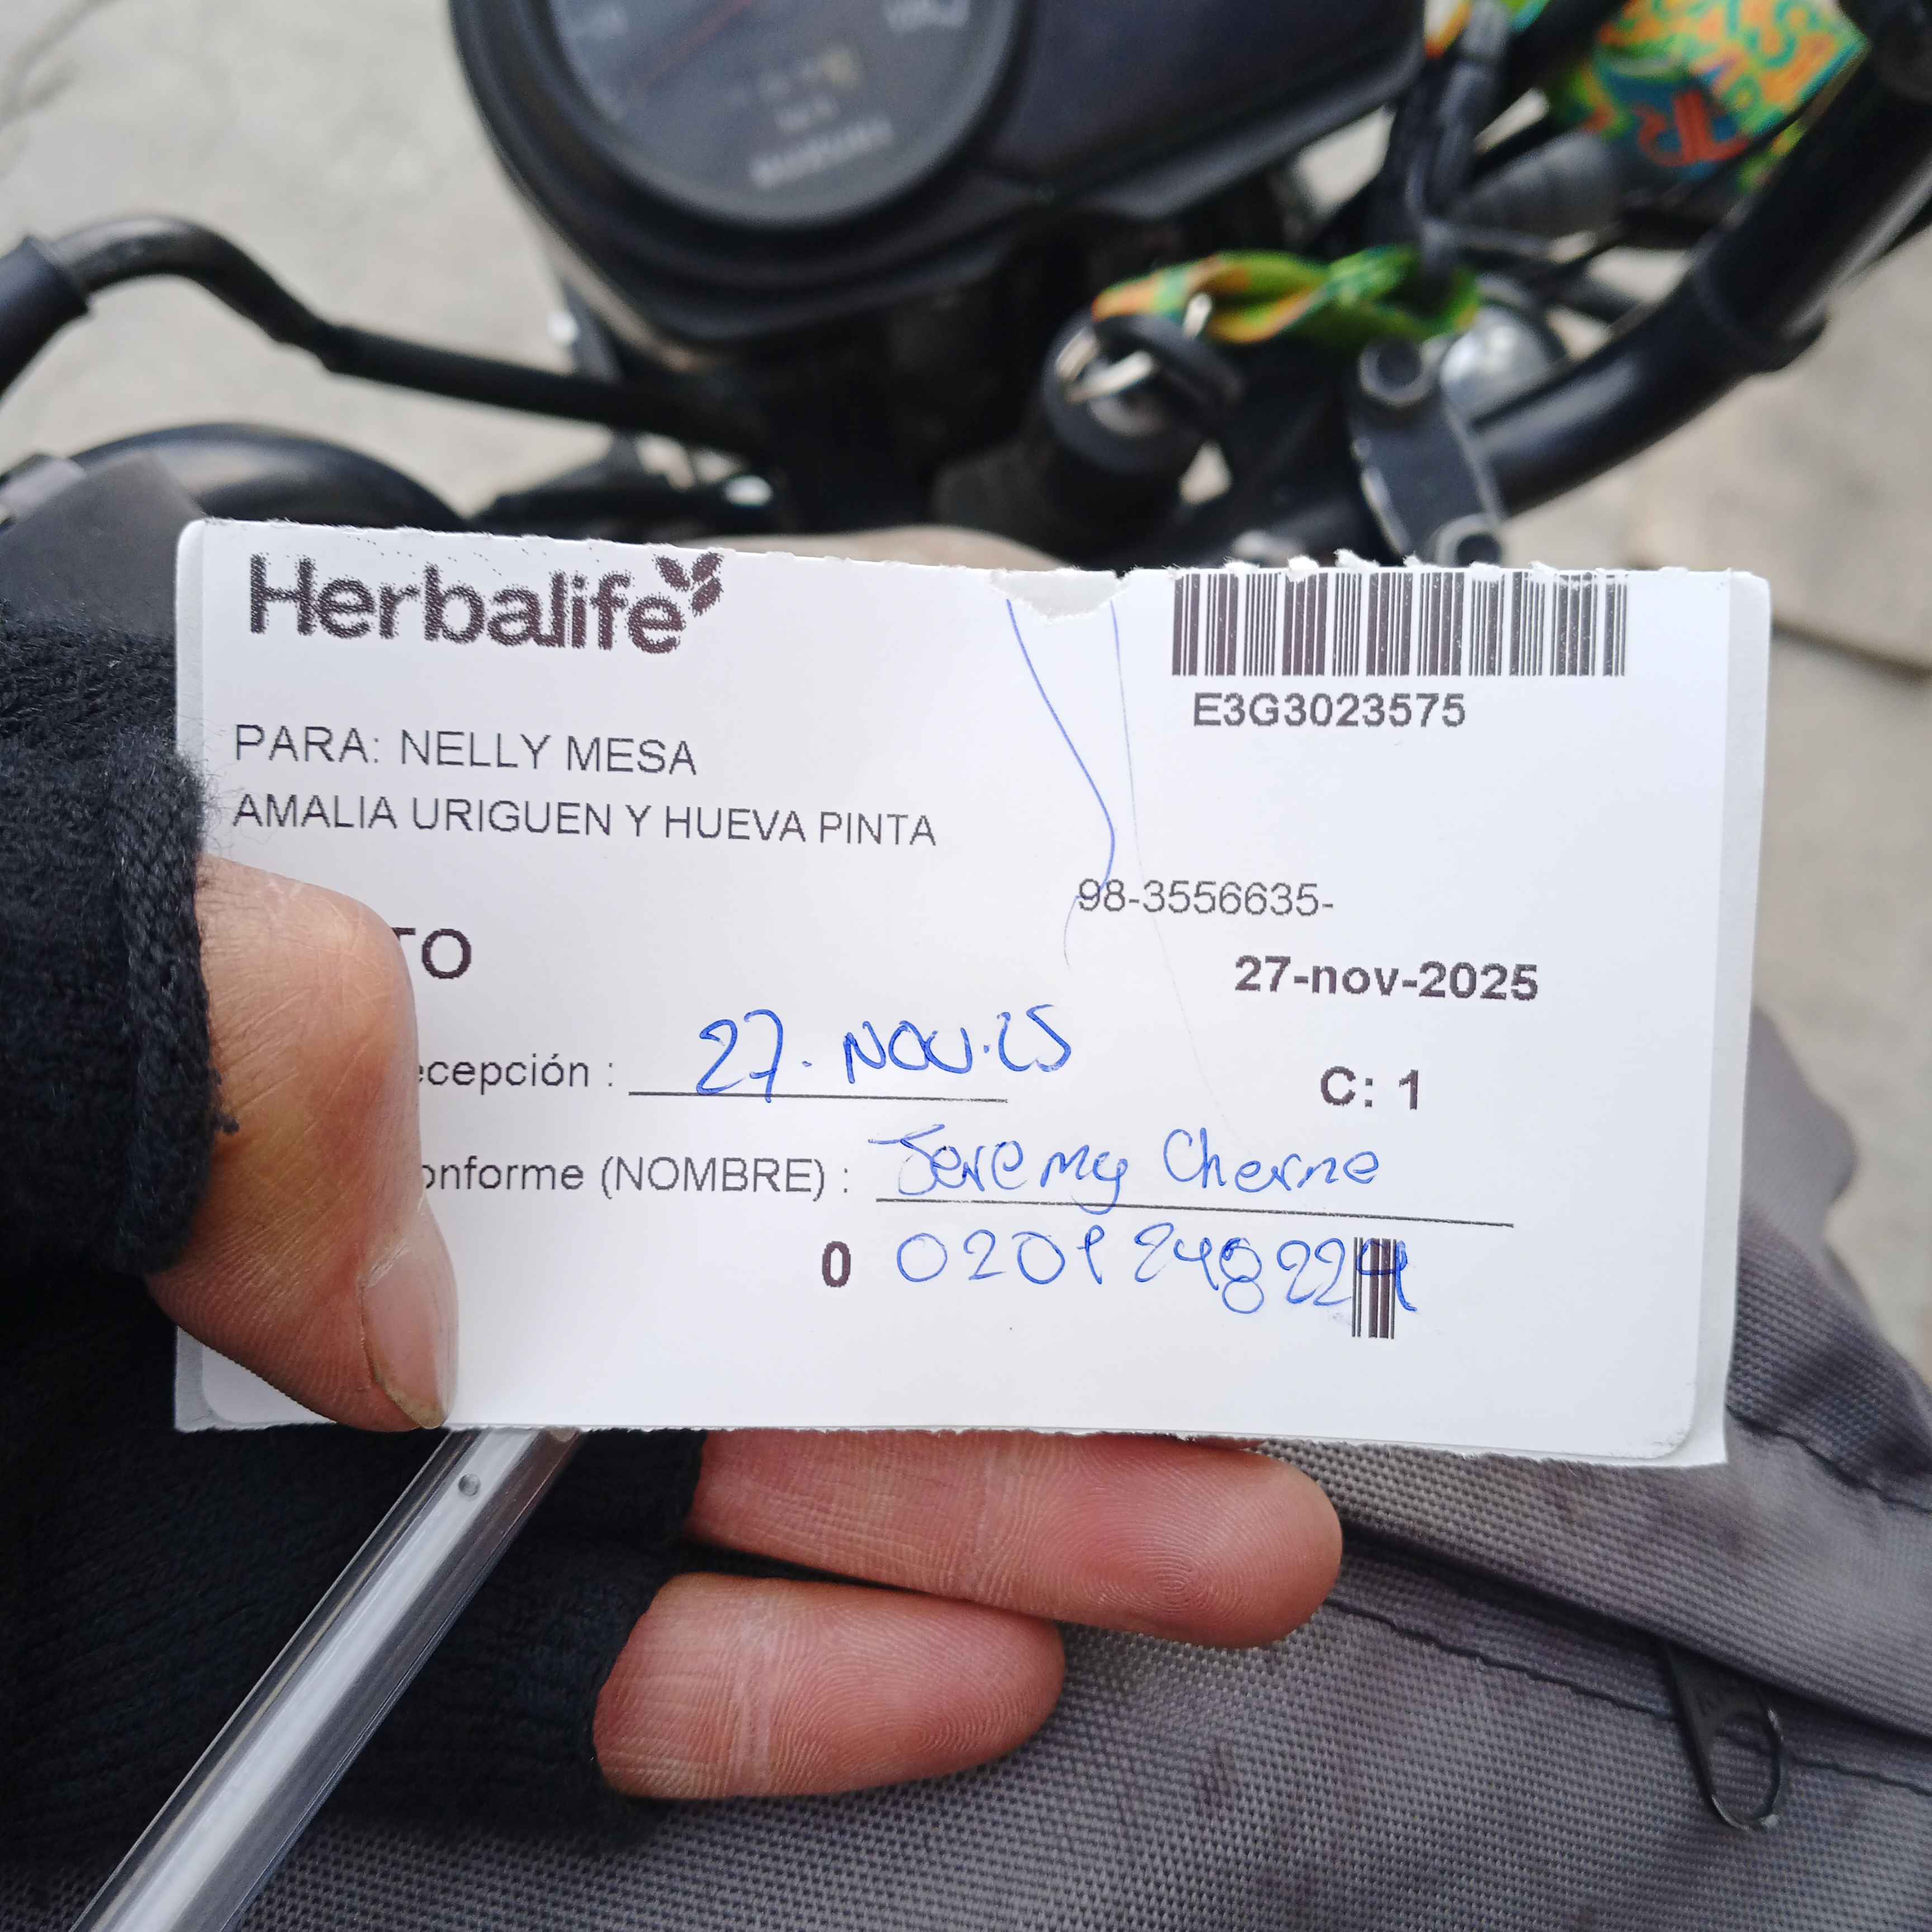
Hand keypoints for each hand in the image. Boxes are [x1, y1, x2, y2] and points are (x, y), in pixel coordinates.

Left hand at [153, 859, 1340, 1799]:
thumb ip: (189, 1016)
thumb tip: (409, 1244)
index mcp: (318, 906)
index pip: (661, 815)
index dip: (894, 798)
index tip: (1104, 834)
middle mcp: (394, 1137)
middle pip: (769, 1170)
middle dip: (1026, 1226)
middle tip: (1242, 1270)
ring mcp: (377, 1381)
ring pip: (731, 1429)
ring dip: (980, 1484)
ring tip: (1214, 1521)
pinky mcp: (328, 1597)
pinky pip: (588, 1651)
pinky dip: (764, 1673)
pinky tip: (964, 1667)